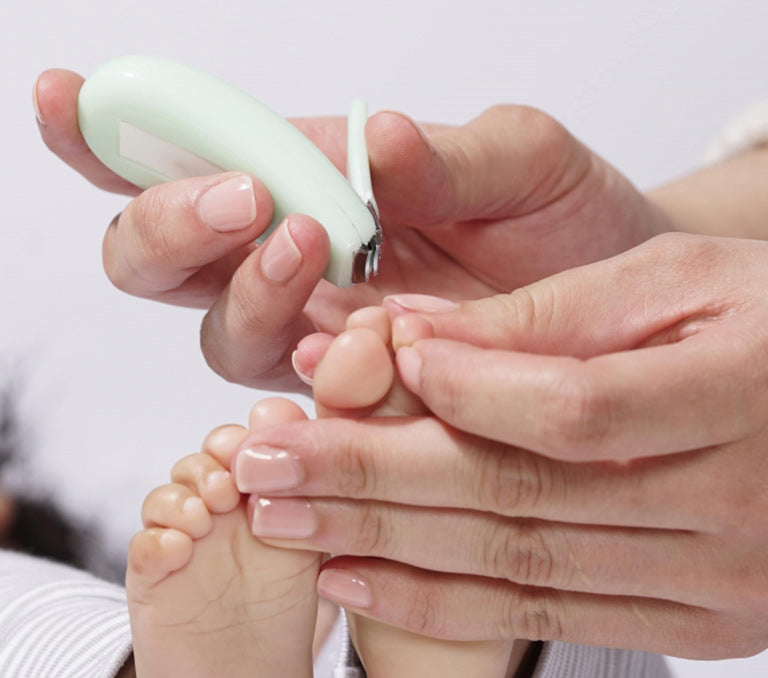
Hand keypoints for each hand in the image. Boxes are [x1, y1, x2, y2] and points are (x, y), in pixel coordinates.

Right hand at [35, 69, 668, 388]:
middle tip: (248, 203)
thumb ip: (450, 158)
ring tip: (322, 259)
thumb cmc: (568, 222)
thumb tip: (378, 140)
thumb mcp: (524, 164)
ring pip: (224, 338)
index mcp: (310, 185)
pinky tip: (352, 363)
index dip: (114, 134)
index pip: (188, 157)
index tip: (69, 100)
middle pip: (166, 263)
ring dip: (252, 301)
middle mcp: (295, 269)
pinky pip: (303, 408)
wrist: (617, 309)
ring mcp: (321, 342)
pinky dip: (313, 387)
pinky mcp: (360, 407)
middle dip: (175, 230)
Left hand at [233, 234, 767, 658]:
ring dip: (383, 547)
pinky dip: (443, 605)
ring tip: (283, 520)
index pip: (569, 405)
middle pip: (517, 496)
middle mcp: (734, 506)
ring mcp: (719, 581)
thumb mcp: (686, 281)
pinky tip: (358, 580)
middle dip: (370, 478)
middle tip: (264, 461)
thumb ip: (555, 312)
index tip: (371, 360)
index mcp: (744, 393)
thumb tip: (421, 339)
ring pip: (516, 567)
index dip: (461, 387)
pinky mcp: (701, 622)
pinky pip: (550, 619)